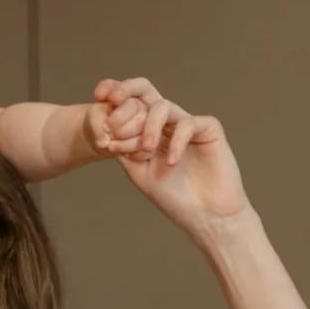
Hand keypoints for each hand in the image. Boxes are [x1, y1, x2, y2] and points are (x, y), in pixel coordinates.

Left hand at [96, 78, 252, 239]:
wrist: (205, 215)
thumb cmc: (173, 197)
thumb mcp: (139, 174)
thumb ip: (124, 151)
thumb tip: (106, 132)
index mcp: (148, 131)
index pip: (129, 106)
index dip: (114, 103)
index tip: (100, 118)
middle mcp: (167, 123)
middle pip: (145, 94)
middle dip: (124, 104)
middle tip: (111, 126)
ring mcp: (187, 124)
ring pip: (163, 107)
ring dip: (148, 126)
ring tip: (146, 149)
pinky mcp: (209, 129)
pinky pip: (188, 123)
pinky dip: (176, 141)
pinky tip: (171, 162)